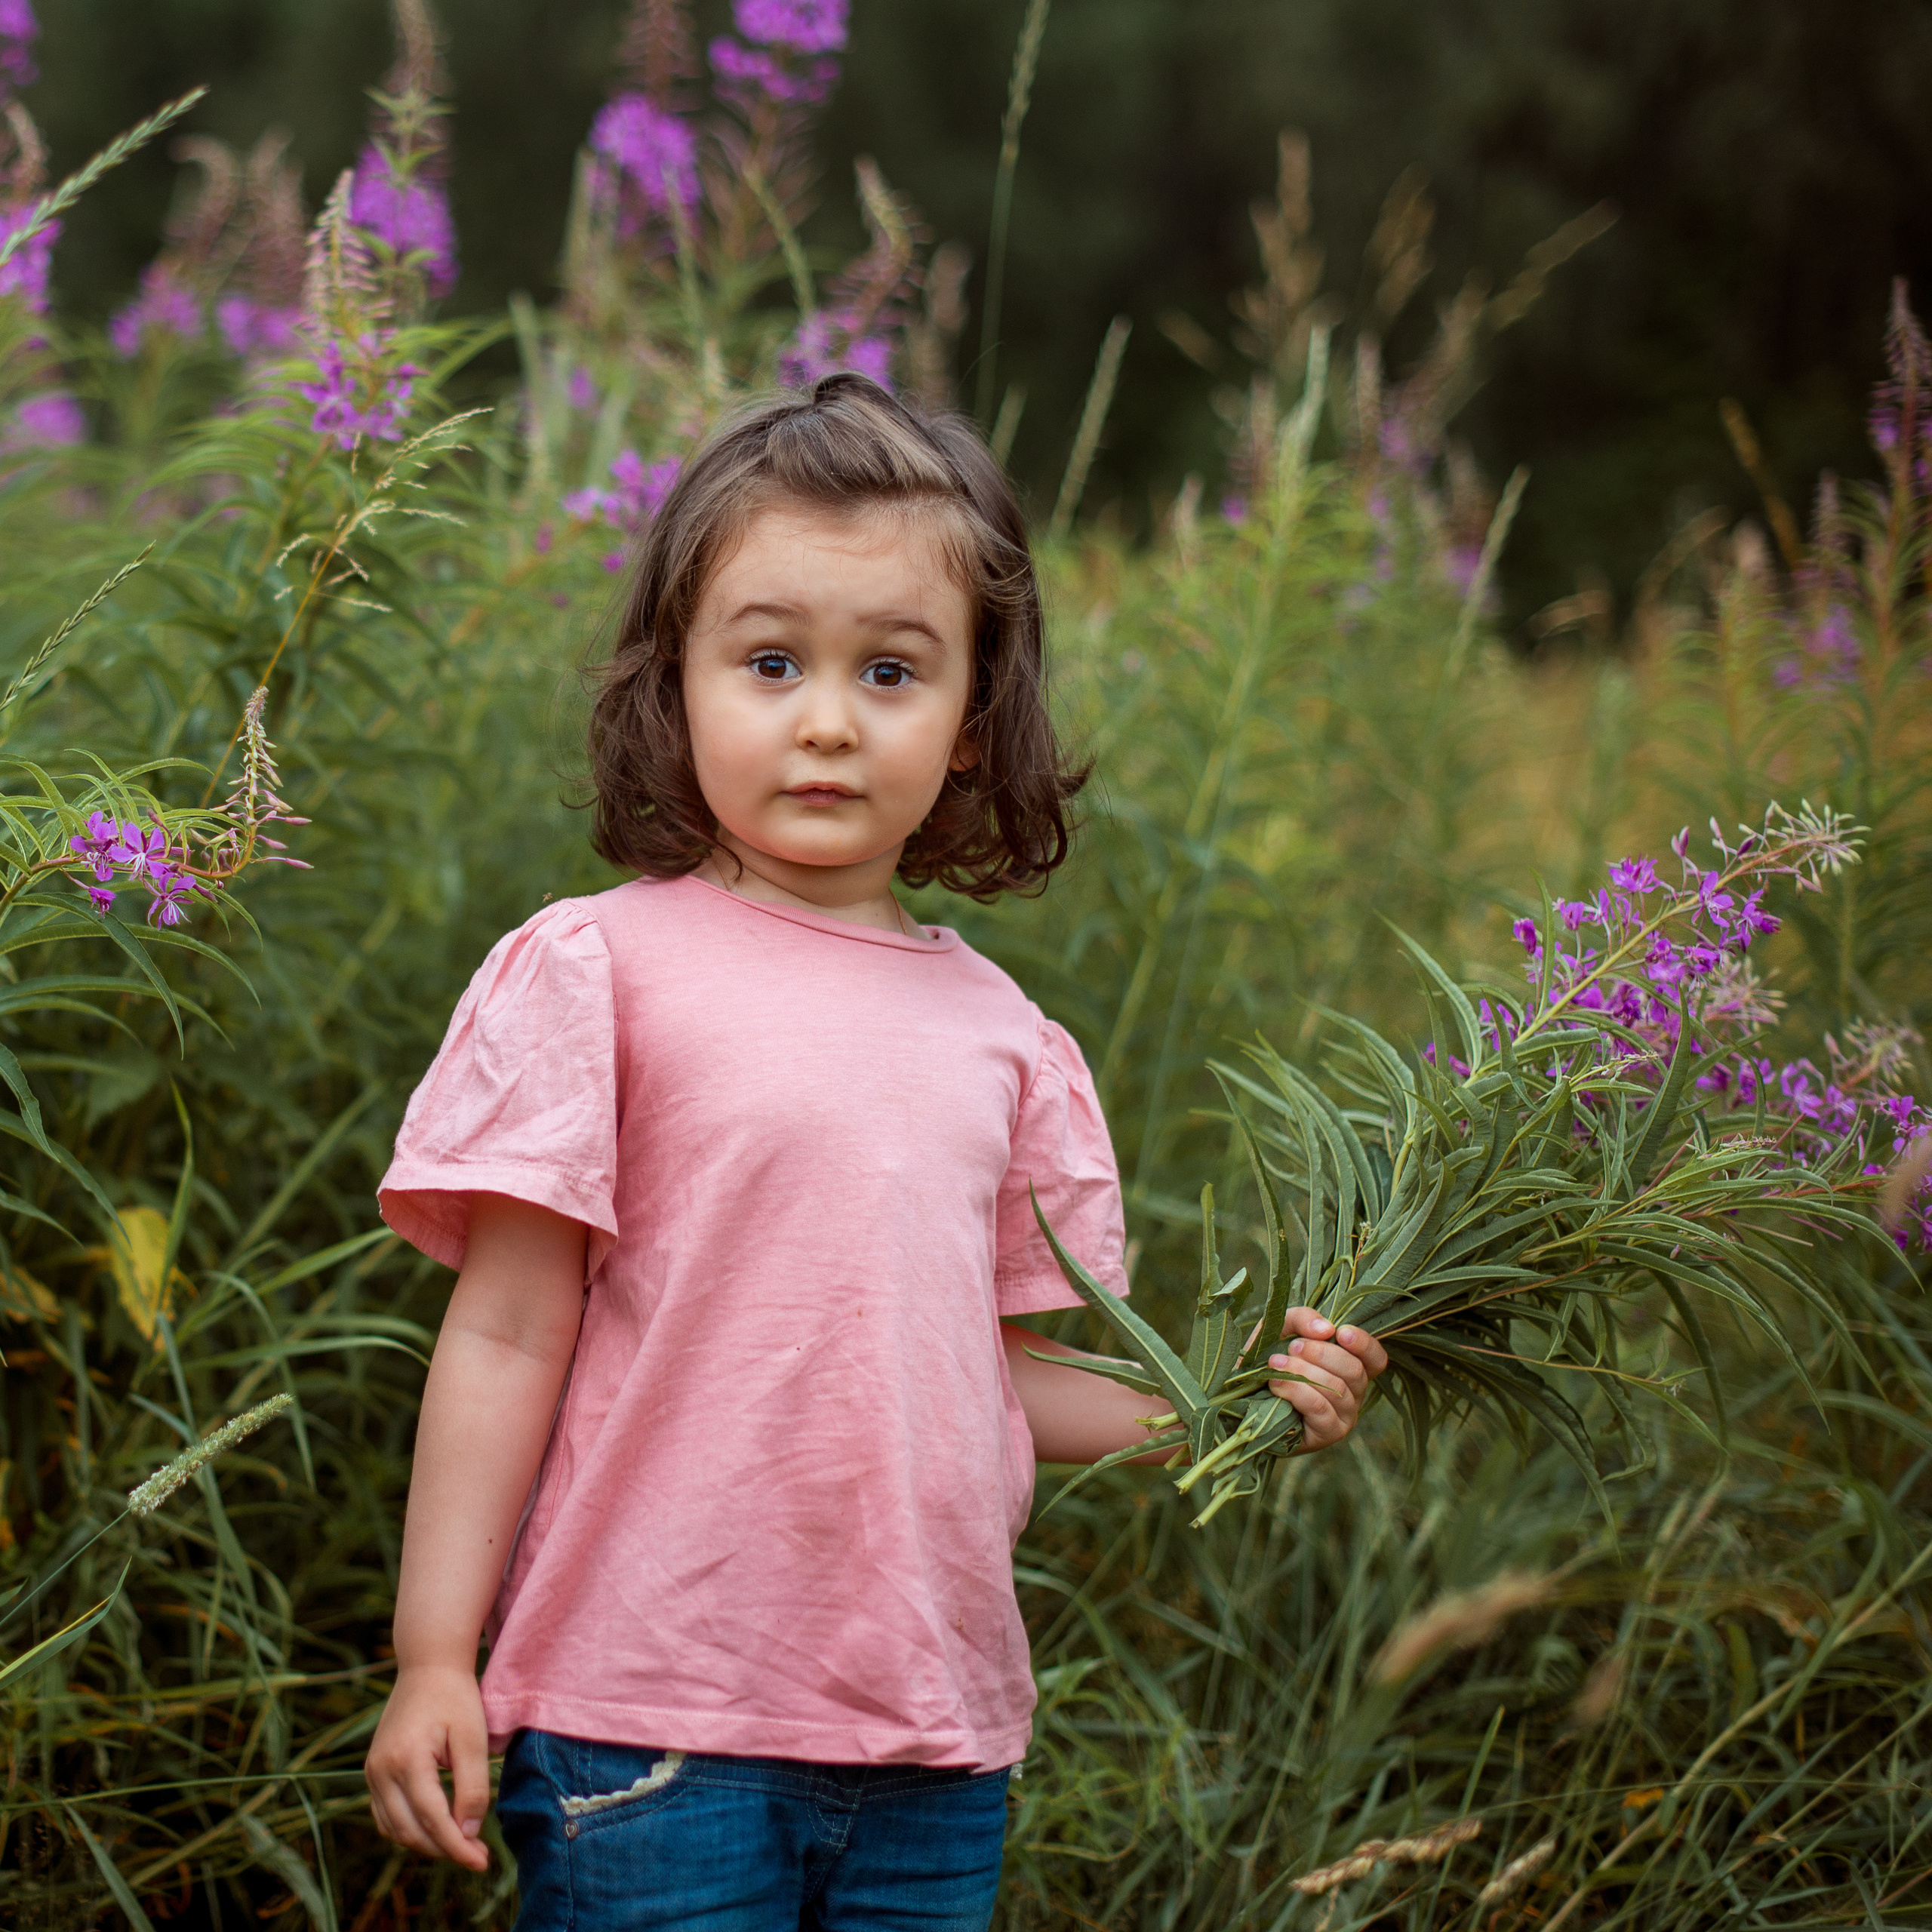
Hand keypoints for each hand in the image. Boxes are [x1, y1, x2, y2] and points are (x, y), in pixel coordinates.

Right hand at [365, 1662, 492, 1869]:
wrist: (428, 1665)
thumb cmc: (455, 1697)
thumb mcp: (472, 1738)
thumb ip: (472, 1786)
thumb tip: (469, 1832)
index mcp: (405, 1760)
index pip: (431, 1819)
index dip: (456, 1846)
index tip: (482, 1861)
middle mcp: (380, 1770)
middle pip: (409, 1831)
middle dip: (444, 1849)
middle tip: (477, 1855)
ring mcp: (372, 1771)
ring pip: (394, 1829)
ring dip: (426, 1842)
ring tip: (461, 1843)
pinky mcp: (374, 1770)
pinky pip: (385, 1815)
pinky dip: (409, 1828)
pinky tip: (436, 1826)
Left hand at [1265, 1307, 1388, 1454]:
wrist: (1244, 1397)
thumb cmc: (1271, 1359)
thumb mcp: (1283, 1329)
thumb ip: (1303, 1318)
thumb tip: (1326, 1329)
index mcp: (1352, 1367)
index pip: (1376, 1358)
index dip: (1363, 1344)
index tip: (1340, 1332)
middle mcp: (1355, 1393)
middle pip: (1355, 1371)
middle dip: (1320, 1354)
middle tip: (1292, 1347)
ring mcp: (1345, 1416)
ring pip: (1336, 1388)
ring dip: (1302, 1371)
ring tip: (1275, 1363)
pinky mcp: (1328, 1433)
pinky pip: (1319, 1407)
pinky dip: (1296, 1390)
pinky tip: (1275, 1383)